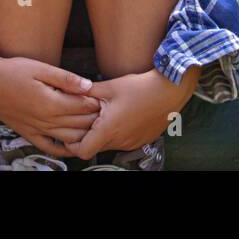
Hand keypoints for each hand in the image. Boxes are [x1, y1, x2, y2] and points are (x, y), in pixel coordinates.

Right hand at [0, 54, 100, 159]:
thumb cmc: (13, 71)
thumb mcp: (40, 68)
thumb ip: (65, 78)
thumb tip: (88, 85)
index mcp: (51, 103)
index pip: (82, 106)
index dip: (96, 102)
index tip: (104, 96)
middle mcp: (46, 120)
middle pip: (79, 123)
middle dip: (94, 118)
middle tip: (104, 111)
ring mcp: (37, 130)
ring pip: (69, 138)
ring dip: (85, 133)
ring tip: (94, 124)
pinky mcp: (29, 134)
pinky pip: (50, 147)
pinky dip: (65, 149)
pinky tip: (74, 145)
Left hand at [65, 69, 194, 160]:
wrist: (169, 91)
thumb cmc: (140, 88)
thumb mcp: (109, 87)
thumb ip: (86, 92)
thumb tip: (68, 90)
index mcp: (109, 129)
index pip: (82, 151)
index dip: (72, 144)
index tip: (69, 133)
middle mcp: (120, 141)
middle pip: (95, 147)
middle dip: (87, 136)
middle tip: (86, 119)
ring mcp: (132, 143)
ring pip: (109, 145)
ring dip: (103, 134)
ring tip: (104, 115)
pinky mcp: (141, 141)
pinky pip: (122, 142)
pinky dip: (117, 133)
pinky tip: (120, 116)